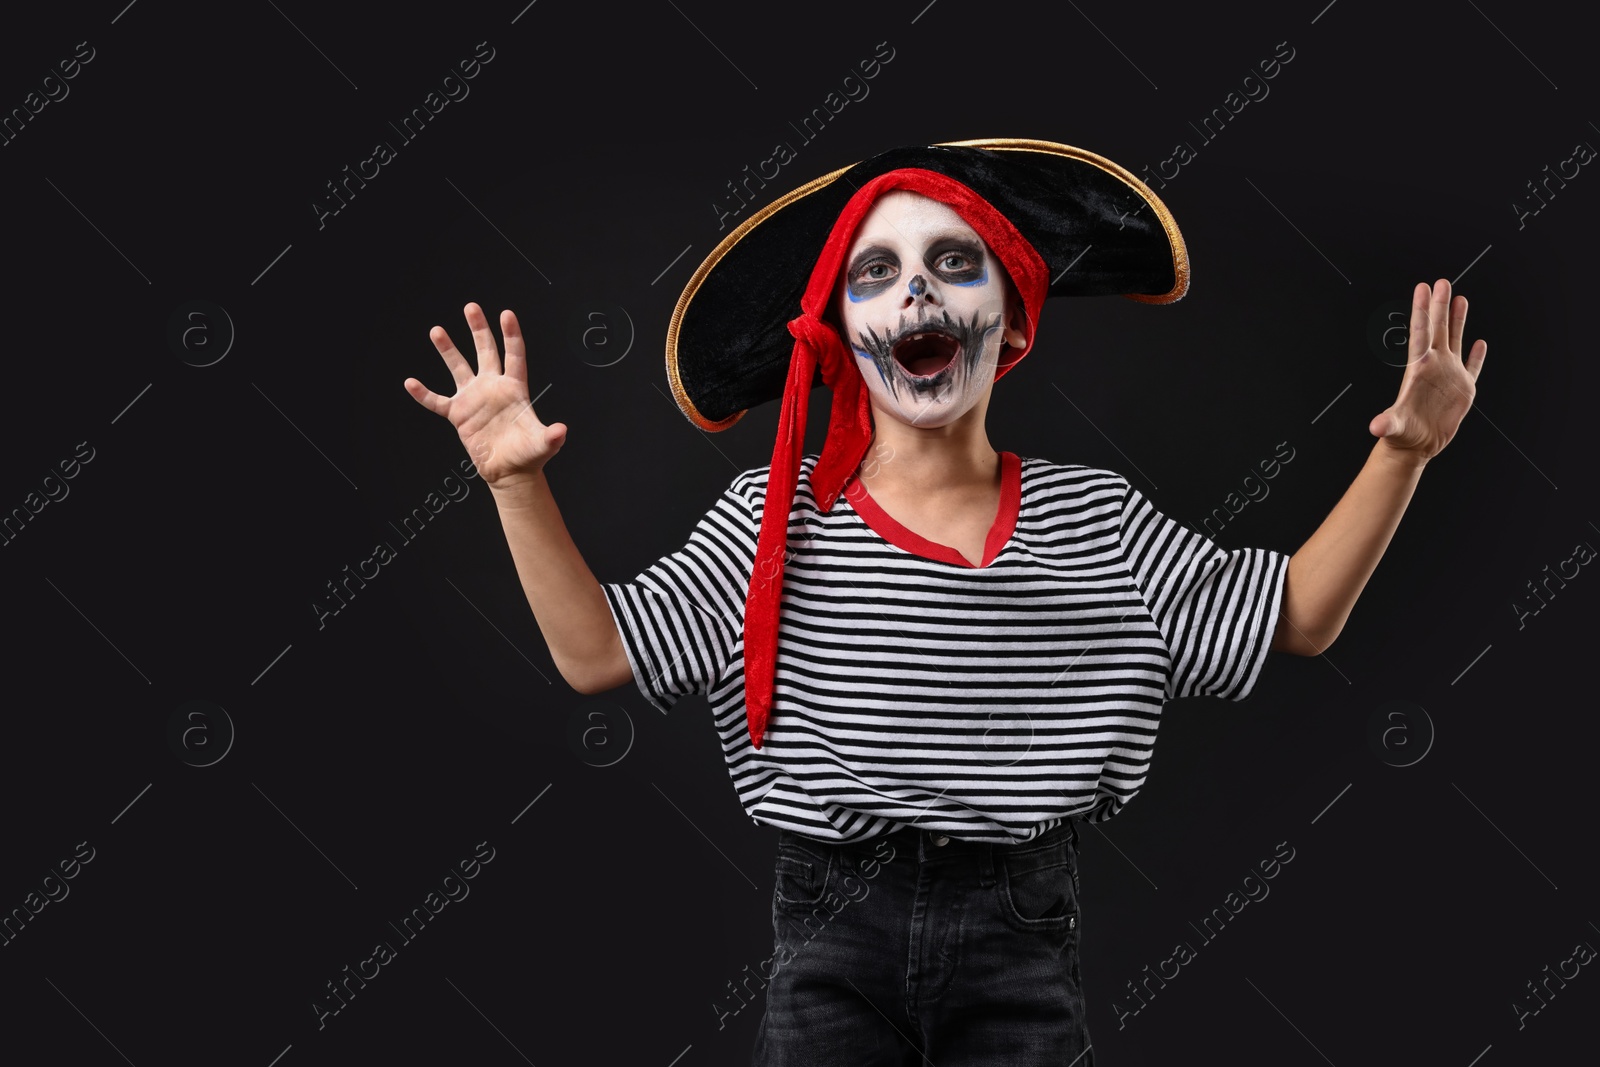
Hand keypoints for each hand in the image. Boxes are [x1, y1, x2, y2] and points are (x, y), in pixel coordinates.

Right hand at [404, 303, 565, 488]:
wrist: (510, 472)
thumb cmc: (529, 455)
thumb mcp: (542, 444)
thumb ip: (551, 437)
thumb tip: (561, 431)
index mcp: (514, 389)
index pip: (514, 355)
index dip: (511, 335)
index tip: (506, 314)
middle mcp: (493, 388)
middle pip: (486, 352)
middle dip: (478, 329)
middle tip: (471, 307)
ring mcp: (474, 399)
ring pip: (458, 368)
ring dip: (448, 350)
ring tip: (437, 330)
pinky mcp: (459, 415)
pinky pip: (437, 402)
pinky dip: (424, 394)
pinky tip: (410, 382)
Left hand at [1368, 278, 1486, 464]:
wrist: (1415, 447)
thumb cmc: (1402, 436)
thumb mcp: (1394, 427)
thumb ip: (1387, 423)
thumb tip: (1377, 427)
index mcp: (1419, 369)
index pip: (1421, 333)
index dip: (1422, 310)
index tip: (1423, 287)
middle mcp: (1434, 367)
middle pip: (1438, 329)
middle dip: (1440, 305)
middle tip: (1442, 281)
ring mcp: (1449, 376)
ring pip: (1454, 341)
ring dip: (1457, 320)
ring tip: (1460, 298)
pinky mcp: (1462, 390)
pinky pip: (1472, 367)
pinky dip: (1476, 355)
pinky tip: (1479, 342)